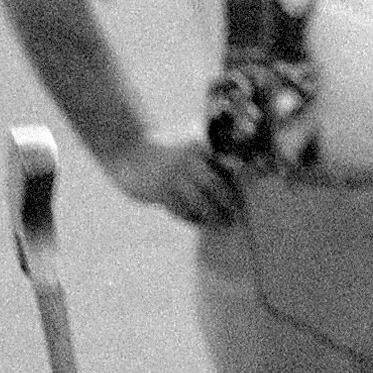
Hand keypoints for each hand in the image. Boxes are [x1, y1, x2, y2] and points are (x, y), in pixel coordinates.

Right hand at [108, 133, 238, 227]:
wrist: (128, 152)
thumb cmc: (165, 155)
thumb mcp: (188, 151)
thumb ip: (210, 161)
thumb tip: (237, 176)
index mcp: (197, 149)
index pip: (224, 168)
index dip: (236, 186)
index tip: (244, 200)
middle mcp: (186, 160)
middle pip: (214, 185)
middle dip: (228, 203)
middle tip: (237, 216)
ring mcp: (171, 175)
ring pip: (198, 201)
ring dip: (212, 215)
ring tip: (221, 224)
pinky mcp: (158, 190)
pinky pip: (180, 210)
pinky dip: (191, 218)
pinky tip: (198, 222)